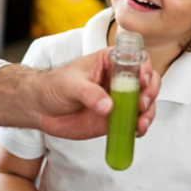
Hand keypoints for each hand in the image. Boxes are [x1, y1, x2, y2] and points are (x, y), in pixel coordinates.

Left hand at [35, 48, 160, 139]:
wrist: (40, 109)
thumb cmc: (53, 86)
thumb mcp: (69, 84)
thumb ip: (89, 93)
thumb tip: (108, 106)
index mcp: (110, 62)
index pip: (136, 59)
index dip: (145, 68)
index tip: (143, 81)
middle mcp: (119, 80)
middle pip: (148, 82)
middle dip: (150, 93)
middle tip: (142, 104)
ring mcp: (120, 99)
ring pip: (145, 103)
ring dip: (148, 113)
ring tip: (140, 124)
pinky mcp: (116, 118)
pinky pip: (134, 122)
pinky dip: (139, 127)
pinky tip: (136, 131)